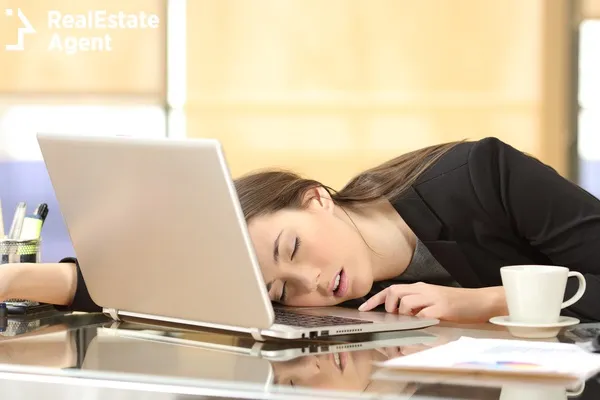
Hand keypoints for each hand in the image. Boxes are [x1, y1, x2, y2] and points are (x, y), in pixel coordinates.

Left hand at [358, 282, 506, 322]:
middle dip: (389, 305)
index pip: (392, 289)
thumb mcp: (433, 301)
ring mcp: (433, 298)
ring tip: (413, 322)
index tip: (364, 308)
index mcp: (420, 287)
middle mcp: (424, 289)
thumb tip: (398, 315)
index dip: (375, 299)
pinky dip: (418, 321)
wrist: (481, 302)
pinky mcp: (443, 308)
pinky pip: (423, 314)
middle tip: (394, 317)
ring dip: (404, 315)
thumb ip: (417, 305)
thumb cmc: (456, 304)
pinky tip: (422, 325)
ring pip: (406, 302)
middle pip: (395, 291)